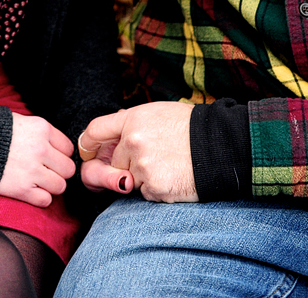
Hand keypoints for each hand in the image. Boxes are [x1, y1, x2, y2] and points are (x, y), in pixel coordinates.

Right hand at [0, 113, 74, 206]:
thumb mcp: (20, 121)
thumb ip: (41, 133)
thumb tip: (57, 148)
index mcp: (41, 128)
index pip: (68, 148)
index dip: (60, 154)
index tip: (51, 157)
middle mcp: (40, 148)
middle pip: (68, 169)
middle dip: (59, 172)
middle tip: (46, 171)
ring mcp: (31, 170)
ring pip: (60, 186)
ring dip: (51, 186)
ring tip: (38, 181)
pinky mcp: (21, 189)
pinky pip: (46, 200)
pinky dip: (41, 198)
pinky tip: (31, 190)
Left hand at [77, 102, 197, 202]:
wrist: (220, 146)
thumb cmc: (191, 128)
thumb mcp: (159, 113)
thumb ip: (133, 122)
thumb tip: (113, 134)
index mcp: (133, 118)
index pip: (95, 130)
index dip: (87, 144)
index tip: (87, 152)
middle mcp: (133, 140)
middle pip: (114, 161)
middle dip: (126, 165)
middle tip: (151, 160)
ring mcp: (143, 165)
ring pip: (129, 179)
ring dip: (143, 178)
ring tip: (168, 165)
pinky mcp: (154, 187)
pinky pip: (146, 193)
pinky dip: (157, 190)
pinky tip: (174, 177)